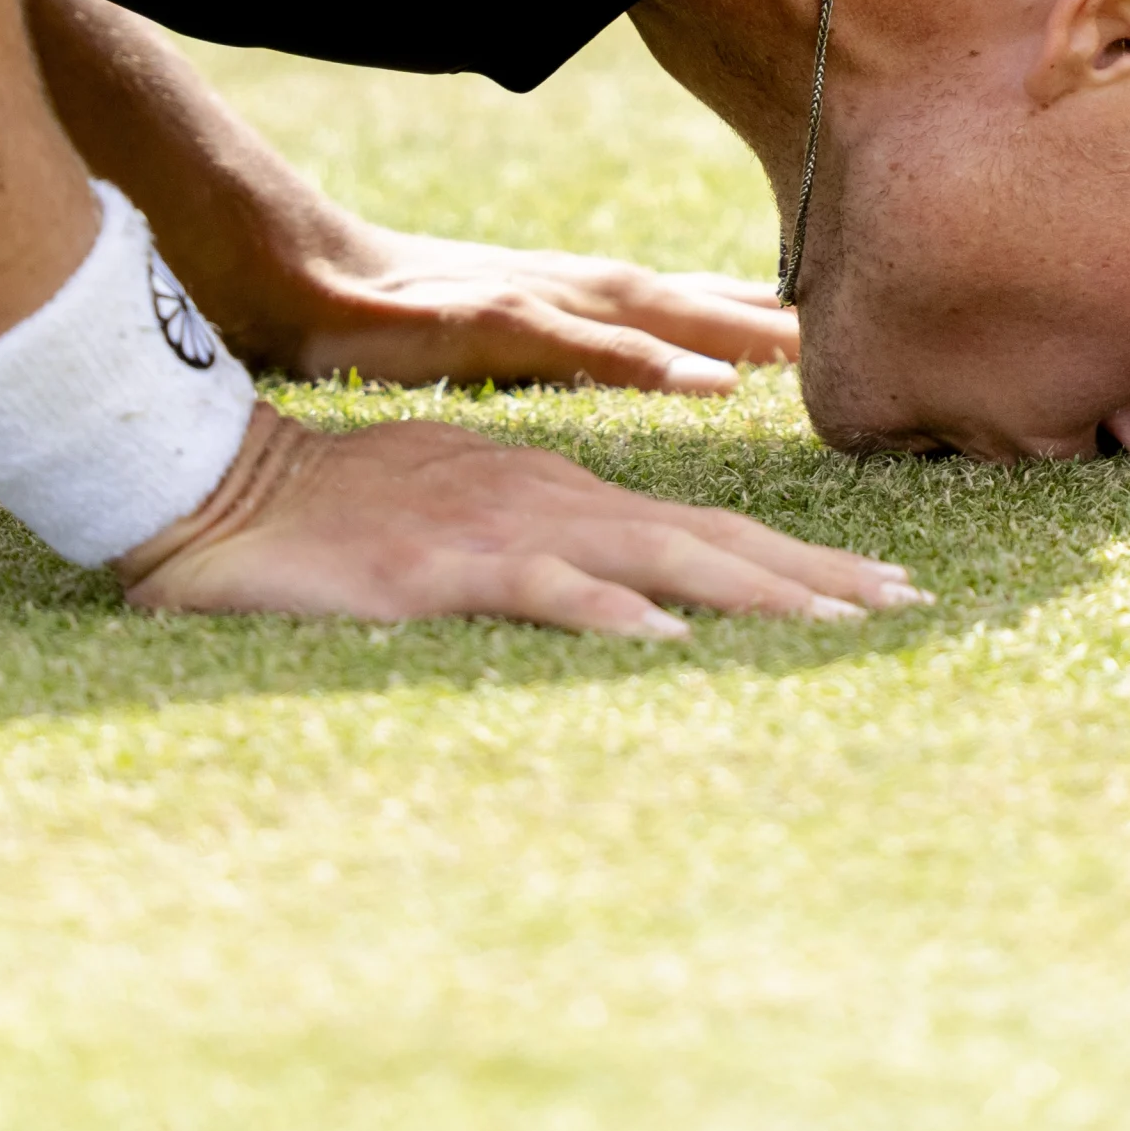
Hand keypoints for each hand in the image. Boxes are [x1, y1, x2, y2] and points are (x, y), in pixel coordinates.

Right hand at [117, 404, 922, 635]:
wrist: (222, 487)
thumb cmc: (335, 516)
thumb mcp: (461, 524)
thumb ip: (539, 554)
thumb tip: (615, 601)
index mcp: (565, 492)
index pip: (706, 527)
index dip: (796, 558)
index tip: (879, 589)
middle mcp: (558, 498)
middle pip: (714, 536)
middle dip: (817, 573)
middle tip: (907, 604)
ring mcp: (507, 524)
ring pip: (660, 554)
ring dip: (756, 587)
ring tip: (838, 621)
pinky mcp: (447, 560)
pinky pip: (546, 588)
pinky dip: (610, 614)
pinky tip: (667, 643)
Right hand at [269, 227, 798, 395]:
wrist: (298, 282)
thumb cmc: (396, 321)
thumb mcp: (500, 344)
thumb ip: (569, 355)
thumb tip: (630, 380)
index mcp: (578, 301)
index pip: (691, 309)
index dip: (767, 324)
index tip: (848, 345)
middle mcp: (573, 291)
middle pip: (695, 306)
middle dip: (779, 327)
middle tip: (868, 346)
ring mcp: (536, 301)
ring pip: (658, 318)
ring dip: (737, 334)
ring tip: (811, 354)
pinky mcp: (491, 324)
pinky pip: (585, 347)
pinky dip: (649, 361)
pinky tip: (705, 379)